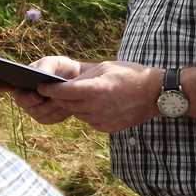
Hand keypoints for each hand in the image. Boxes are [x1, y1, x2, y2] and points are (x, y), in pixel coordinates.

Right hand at [0, 56, 83, 123]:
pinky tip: (65, 106)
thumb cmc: (62, 70)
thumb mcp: (55, 63)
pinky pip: (49, 118)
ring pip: (37, 112)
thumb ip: (45, 66)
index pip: (3, 82)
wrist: (79, 83)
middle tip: (39, 95)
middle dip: (31, 99)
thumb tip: (37, 74)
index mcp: (22, 80)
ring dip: (49, 105)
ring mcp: (33, 109)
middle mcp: (23, 96)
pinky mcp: (46, 118)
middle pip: (21, 101)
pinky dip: (58, 112)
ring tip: (59, 97)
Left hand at [32, 60, 162, 132]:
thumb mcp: (106, 67)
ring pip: (77, 113)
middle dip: (60, 97)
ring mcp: (102, 119)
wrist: (154, 94)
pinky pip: (89, 120)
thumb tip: (67, 84)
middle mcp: (96, 107)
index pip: (63, 92)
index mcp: (95, 89)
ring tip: (80, 95)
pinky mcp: (107, 128)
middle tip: (55, 90)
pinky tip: (96, 103)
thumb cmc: (130, 74)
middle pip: (67, 104)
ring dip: (74, 105)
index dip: (49, 89)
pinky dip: (87, 112)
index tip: (41, 86)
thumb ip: (85, 77)